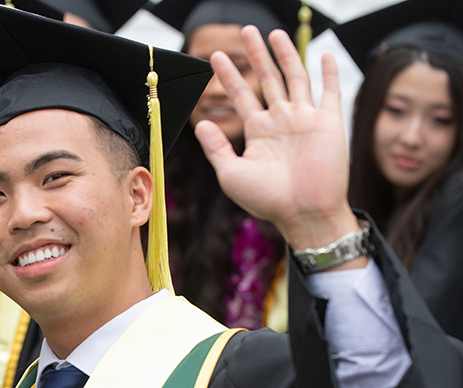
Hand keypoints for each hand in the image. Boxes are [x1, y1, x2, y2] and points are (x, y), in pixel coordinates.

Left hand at [196, 26, 360, 248]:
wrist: (303, 214)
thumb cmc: (267, 200)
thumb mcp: (232, 174)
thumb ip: (216, 148)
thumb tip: (200, 123)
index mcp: (258, 132)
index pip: (241, 95)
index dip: (229, 76)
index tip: (214, 56)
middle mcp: (281, 122)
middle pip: (267, 79)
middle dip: (256, 55)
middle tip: (246, 30)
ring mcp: (305, 120)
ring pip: (295, 78)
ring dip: (286, 55)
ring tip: (274, 33)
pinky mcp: (329, 123)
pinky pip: (330, 92)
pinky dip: (328, 73)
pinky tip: (323, 54)